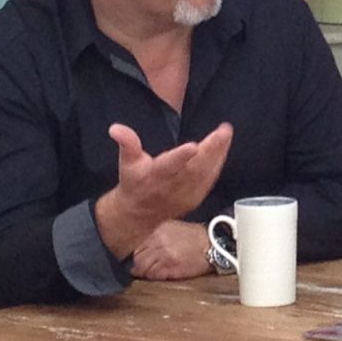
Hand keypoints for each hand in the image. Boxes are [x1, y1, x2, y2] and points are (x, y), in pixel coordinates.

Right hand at [95, 122, 231, 257]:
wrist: (139, 213)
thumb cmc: (134, 182)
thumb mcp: (126, 162)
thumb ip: (127, 143)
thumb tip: (115, 128)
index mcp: (154, 176)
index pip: (168, 166)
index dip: (181, 157)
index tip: (193, 146)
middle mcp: (172, 187)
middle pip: (195, 168)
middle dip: (211, 149)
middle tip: (223, 131)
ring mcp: (186, 194)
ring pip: (206, 174)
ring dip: (218, 154)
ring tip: (226, 134)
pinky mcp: (195, 198)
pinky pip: (209, 180)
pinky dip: (218, 164)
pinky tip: (224, 149)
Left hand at [129, 220, 214, 282]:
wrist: (212, 245)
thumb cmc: (192, 236)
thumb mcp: (169, 226)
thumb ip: (151, 232)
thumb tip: (133, 241)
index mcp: (156, 229)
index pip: (132, 241)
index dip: (128, 250)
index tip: (127, 254)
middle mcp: (158, 241)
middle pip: (134, 255)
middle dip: (133, 261)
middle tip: (135, 265)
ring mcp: (164, 255)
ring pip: (141, 267)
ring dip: (141, 271)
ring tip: (146, 270)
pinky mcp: (171, 268)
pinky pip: (152, 275)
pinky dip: (150, 276)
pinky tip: (155, 273)